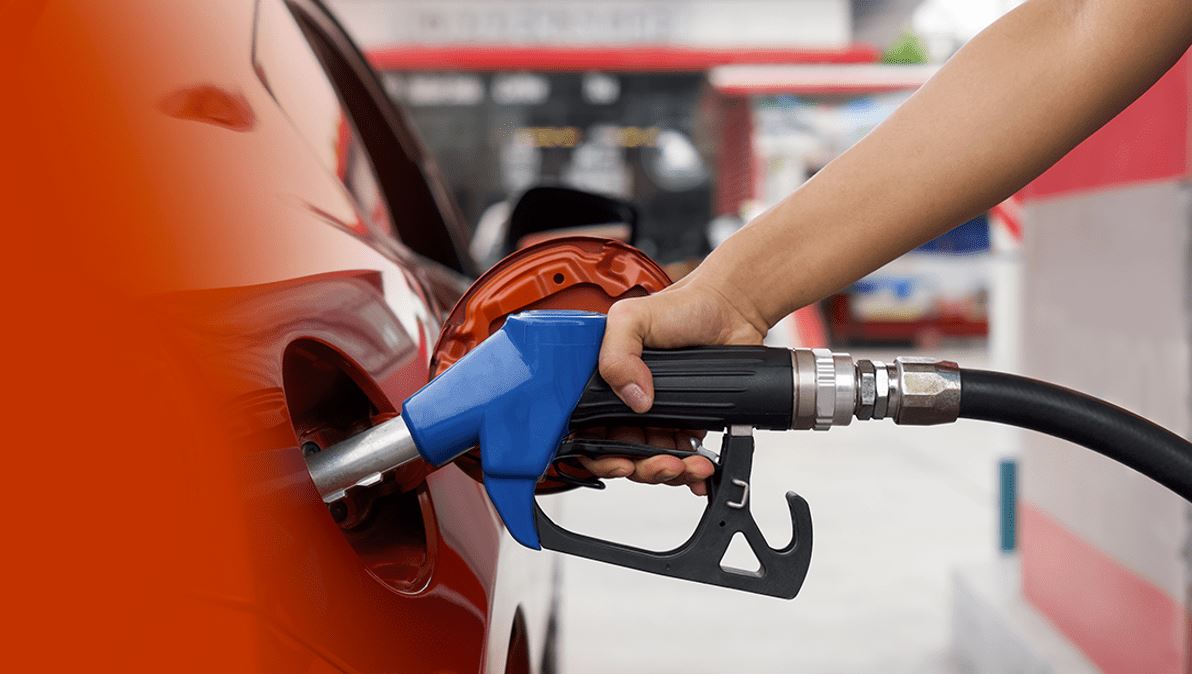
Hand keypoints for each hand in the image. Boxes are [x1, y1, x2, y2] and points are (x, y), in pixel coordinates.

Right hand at [578, 279, 769, 493]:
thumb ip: (616, 353)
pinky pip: (683, 458)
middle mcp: (627, 403)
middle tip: (664, 463)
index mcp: (605, 383)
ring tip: (690, 465)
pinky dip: (691, 471)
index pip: (588, 432)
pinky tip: (700, 470)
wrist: (730, 310)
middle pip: (622, 455)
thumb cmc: (681, 307)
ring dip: (670, 472)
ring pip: (653, 462)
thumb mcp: (632, 317)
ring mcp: (657, 416)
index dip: (600, 455)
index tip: (622, 461)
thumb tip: (632, 397)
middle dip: (643, 468)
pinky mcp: (687, 423)